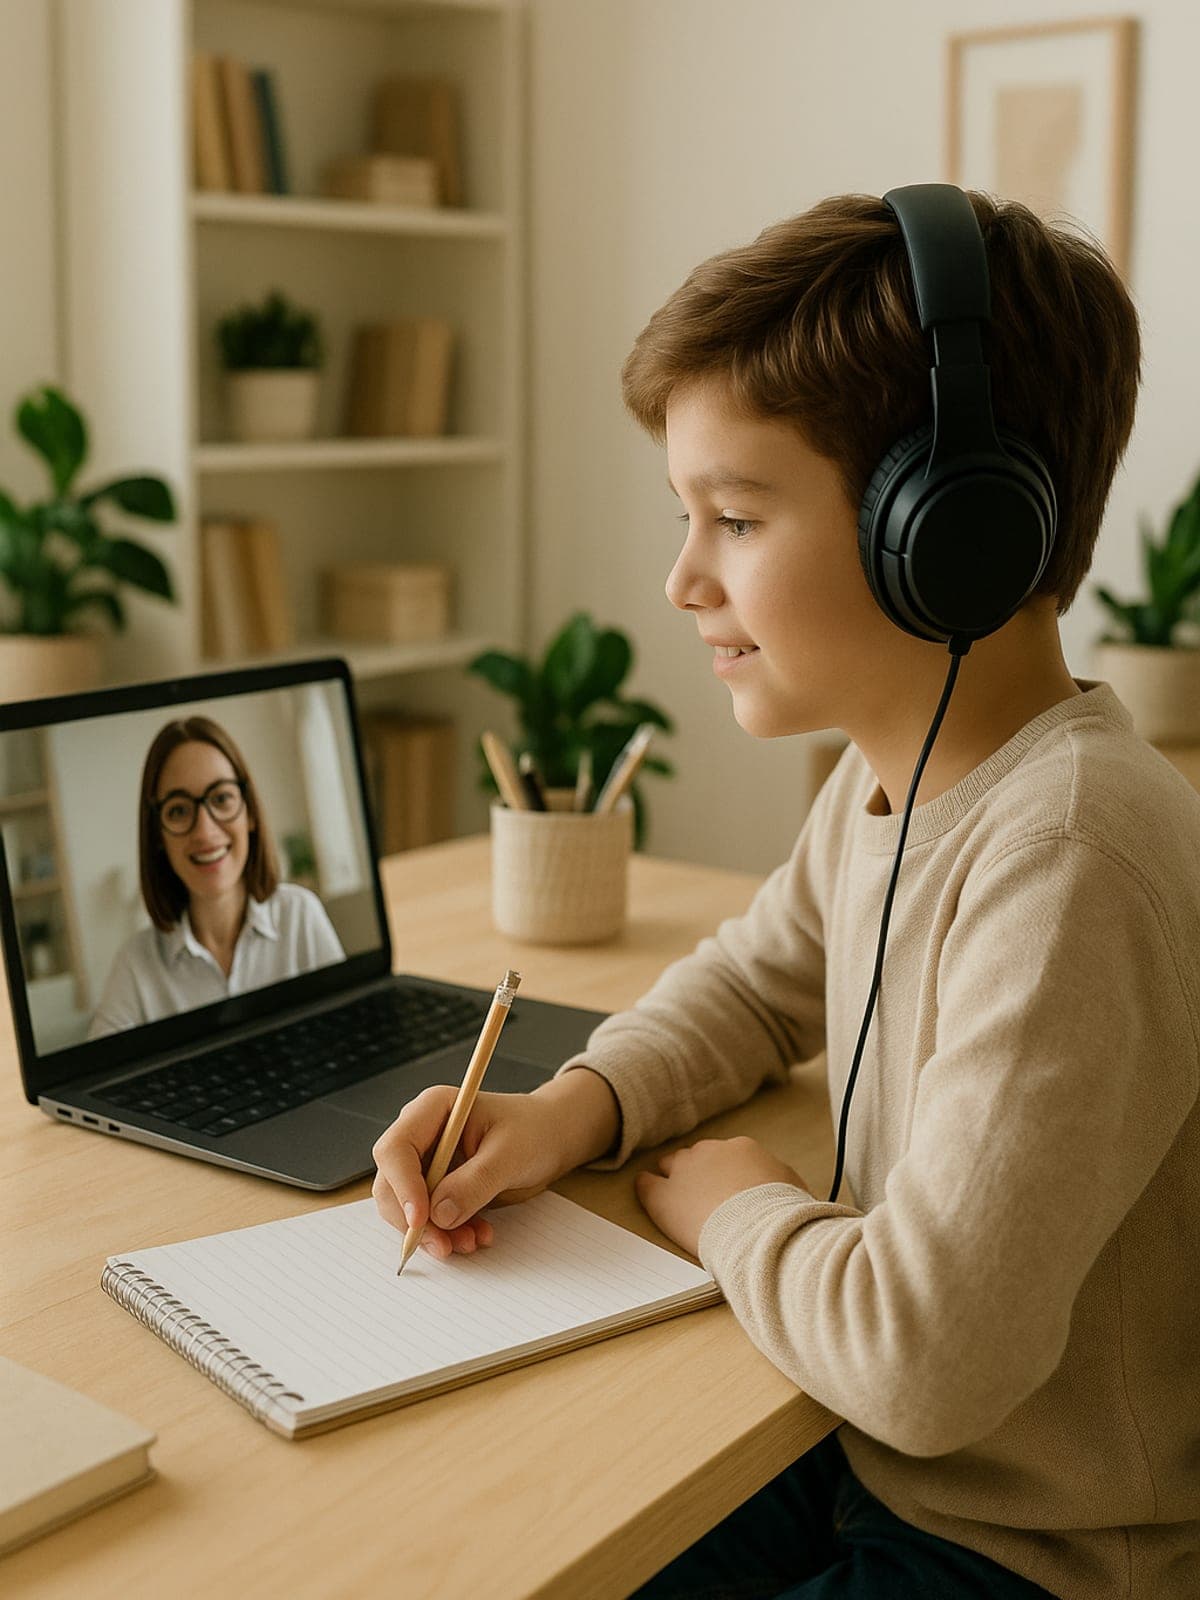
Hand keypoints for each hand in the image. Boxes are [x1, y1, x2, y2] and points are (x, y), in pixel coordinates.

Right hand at [371, 1070, 618, 1260]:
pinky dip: (448, 1234)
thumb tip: (438, 1214)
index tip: (422, 1219)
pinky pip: (428, 1219)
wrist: (549, 1138)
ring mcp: (426, 1163)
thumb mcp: (510, 1153)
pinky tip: (477, 1235)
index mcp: (433, 1110)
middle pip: (391, 1183)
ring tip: (472, 1241)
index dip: (402, 1186)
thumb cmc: (533, 1131)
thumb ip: (475, 1181)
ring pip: (406, 1207)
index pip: (395, 1148)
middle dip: (415, 1220)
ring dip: (433, 1233)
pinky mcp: (436, 1187)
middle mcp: (421, 1135)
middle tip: (444, 1246)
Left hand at [635, 1136, 809, 1258]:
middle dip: (700, 1172)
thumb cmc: (782, 1213)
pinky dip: (647, 1187)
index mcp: (742, 1149)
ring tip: (679, 1196)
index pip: (727, 1154)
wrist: (759, 1230)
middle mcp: (710, 1152)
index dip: (726, 1172)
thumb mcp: (793, 1189)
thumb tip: (785, 1189)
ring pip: (672, 1166)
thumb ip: (780, 1182)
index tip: (729, 1186)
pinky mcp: (663, 1196)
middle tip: (703, 1193)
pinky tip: (647, 1190)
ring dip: (676, 1179)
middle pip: (697, 1156)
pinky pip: (647, 1183)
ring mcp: (684, 1172)